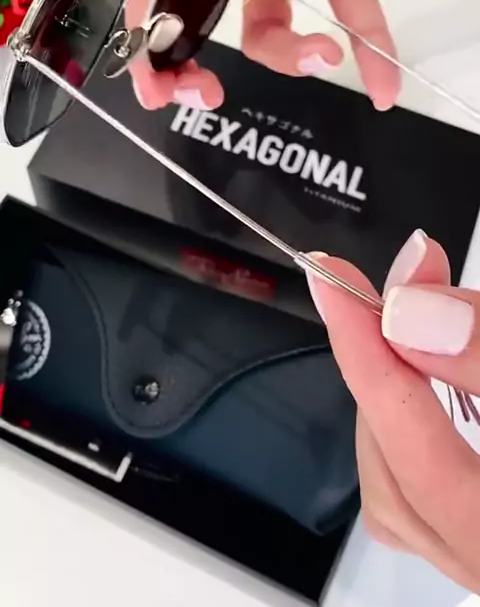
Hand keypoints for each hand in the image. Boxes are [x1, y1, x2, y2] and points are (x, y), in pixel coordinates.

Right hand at [128, 0, 451, 111]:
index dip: (148, 28)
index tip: (152, 75)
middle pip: (203, 11)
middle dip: (195, 60)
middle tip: (205, 94)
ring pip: (271, 24)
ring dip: (290, 55)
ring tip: (324, 56)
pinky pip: (346, 10)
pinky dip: (367, 43)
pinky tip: (380, 79)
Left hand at [306, 232, 479, 591]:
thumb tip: (409, 316)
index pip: (413, 443)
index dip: (365, 346)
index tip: (328, 275)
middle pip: (392, 470)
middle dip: (383, 364)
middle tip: (412, 278)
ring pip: (394, 487)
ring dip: (391, 397)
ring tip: (424, 321)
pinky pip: (419, 495)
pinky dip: (410, 428)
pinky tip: (431, 381)